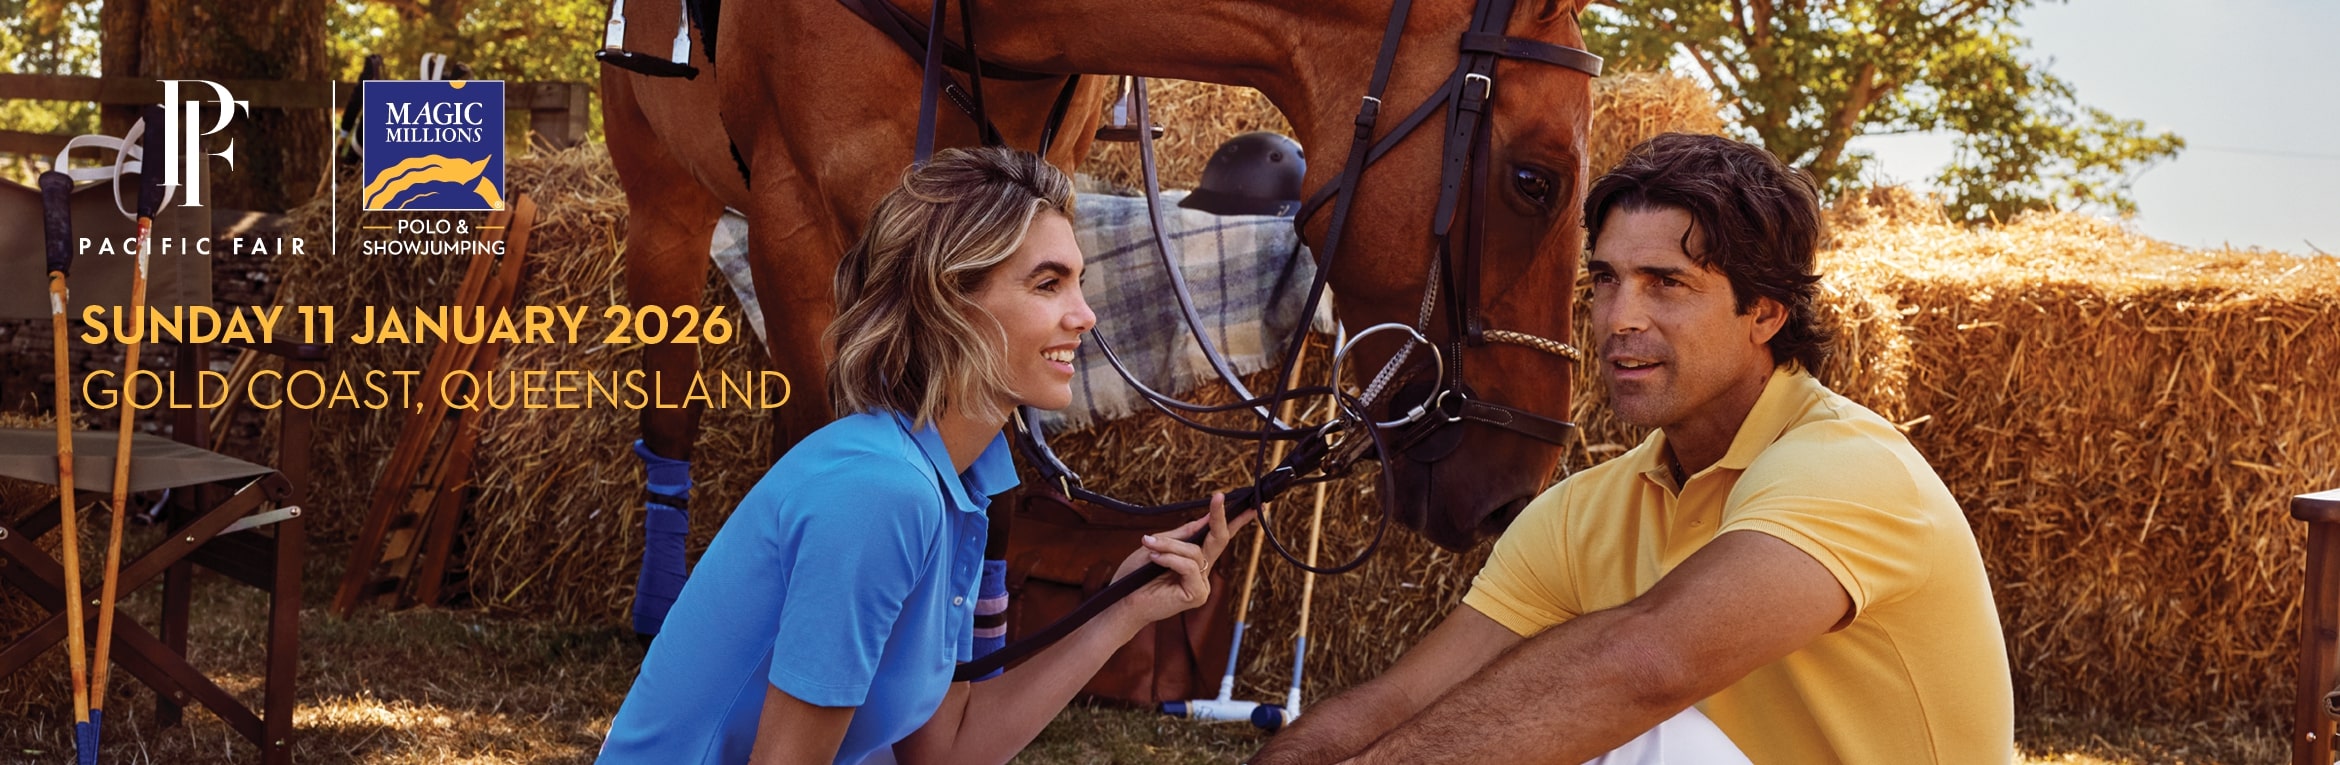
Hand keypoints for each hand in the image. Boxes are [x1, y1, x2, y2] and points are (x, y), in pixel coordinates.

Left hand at [1111, 492, 1249, 624]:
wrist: (1122, 601)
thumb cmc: (1136, 576)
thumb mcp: (1158, 547)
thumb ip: (1182, 535)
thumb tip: (1205, 519)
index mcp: (1194, 560)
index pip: (1217, 537)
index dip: (1233, 520)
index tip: (1247, 503)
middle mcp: (1202, 572)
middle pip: (1219, 539)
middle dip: (1219, 517)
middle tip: (1219, 497)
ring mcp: (1202, 585)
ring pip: (1194, 552)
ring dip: (1170, 545)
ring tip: (1149, 545)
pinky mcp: (1197, 594)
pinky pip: (1189, 567)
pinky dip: (1170, 559)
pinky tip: (1154, 559)